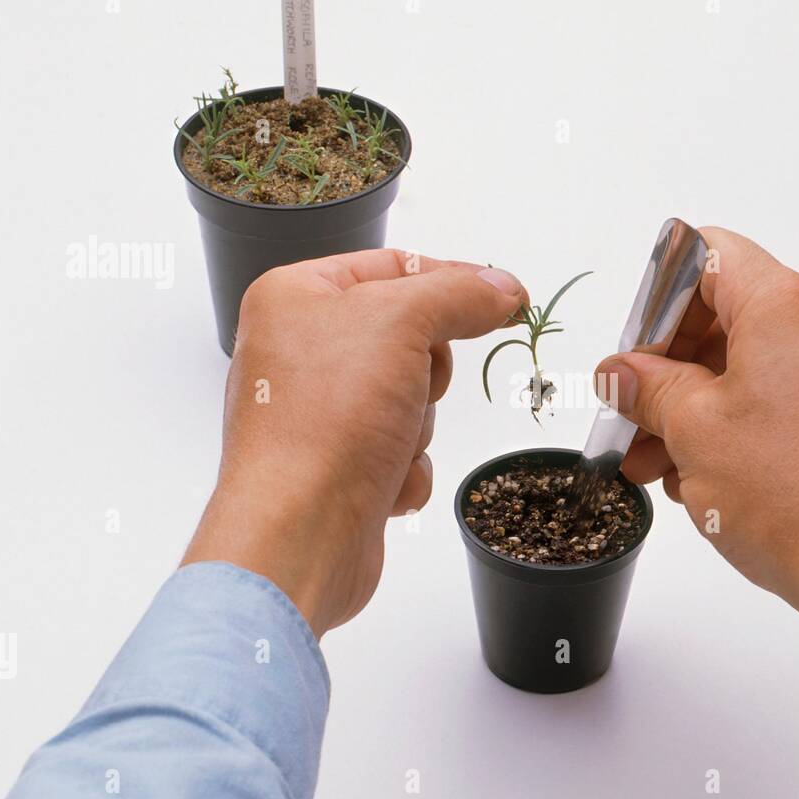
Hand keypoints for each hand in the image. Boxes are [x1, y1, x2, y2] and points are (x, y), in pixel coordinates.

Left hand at [182, 251, 525, 635]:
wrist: (299, 532)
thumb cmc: (329, 417)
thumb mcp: (403, 322)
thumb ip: (460, 293)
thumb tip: (504, 287)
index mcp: (293, 297)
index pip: (392, 266)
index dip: (452, 281)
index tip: (505, 299)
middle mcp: (298, 350)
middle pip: (409, 337)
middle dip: (426, 372)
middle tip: (408, 387)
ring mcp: (317, 412)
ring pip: (412, 399)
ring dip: (416, 425)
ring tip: (383, 445)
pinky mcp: (336, 467)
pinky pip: (401, 451)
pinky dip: (404, 468)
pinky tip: (380, 483)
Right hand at [595, 227, 798, 687]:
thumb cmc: (795, 497)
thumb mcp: (692, 432)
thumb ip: (647, 388)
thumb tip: (620, 374)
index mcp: (785, 305)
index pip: (707, 255)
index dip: (656, 299)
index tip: (632, 355)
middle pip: (726, 315)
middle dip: (667, 368)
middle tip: (631, 419)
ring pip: (749, 366)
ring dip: (693, 407)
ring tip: (656, 467)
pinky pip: (781, 400)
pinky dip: (736, 427)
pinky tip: (704, 481)